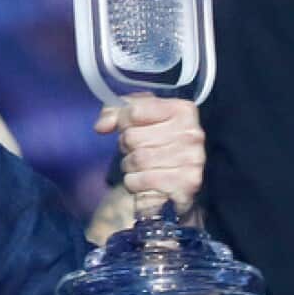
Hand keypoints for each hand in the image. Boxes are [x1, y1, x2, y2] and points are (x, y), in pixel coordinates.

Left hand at [94, 95, 204, 221]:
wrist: (173, 183)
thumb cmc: (155, 144)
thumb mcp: (137, 118)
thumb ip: (114, 113)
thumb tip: (102, 126)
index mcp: (182, 110)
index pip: (133, 111)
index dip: (123, 122)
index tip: (129, 128)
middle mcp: (191, 133)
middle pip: (133, 137)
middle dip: (126, 146)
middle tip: (137, 150)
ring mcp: (191, 160)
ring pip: (137, 160)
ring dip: (130, 166)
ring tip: (141, 166)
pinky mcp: (186, 184)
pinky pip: (141, 181)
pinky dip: (135, 183)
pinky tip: (145, 181)